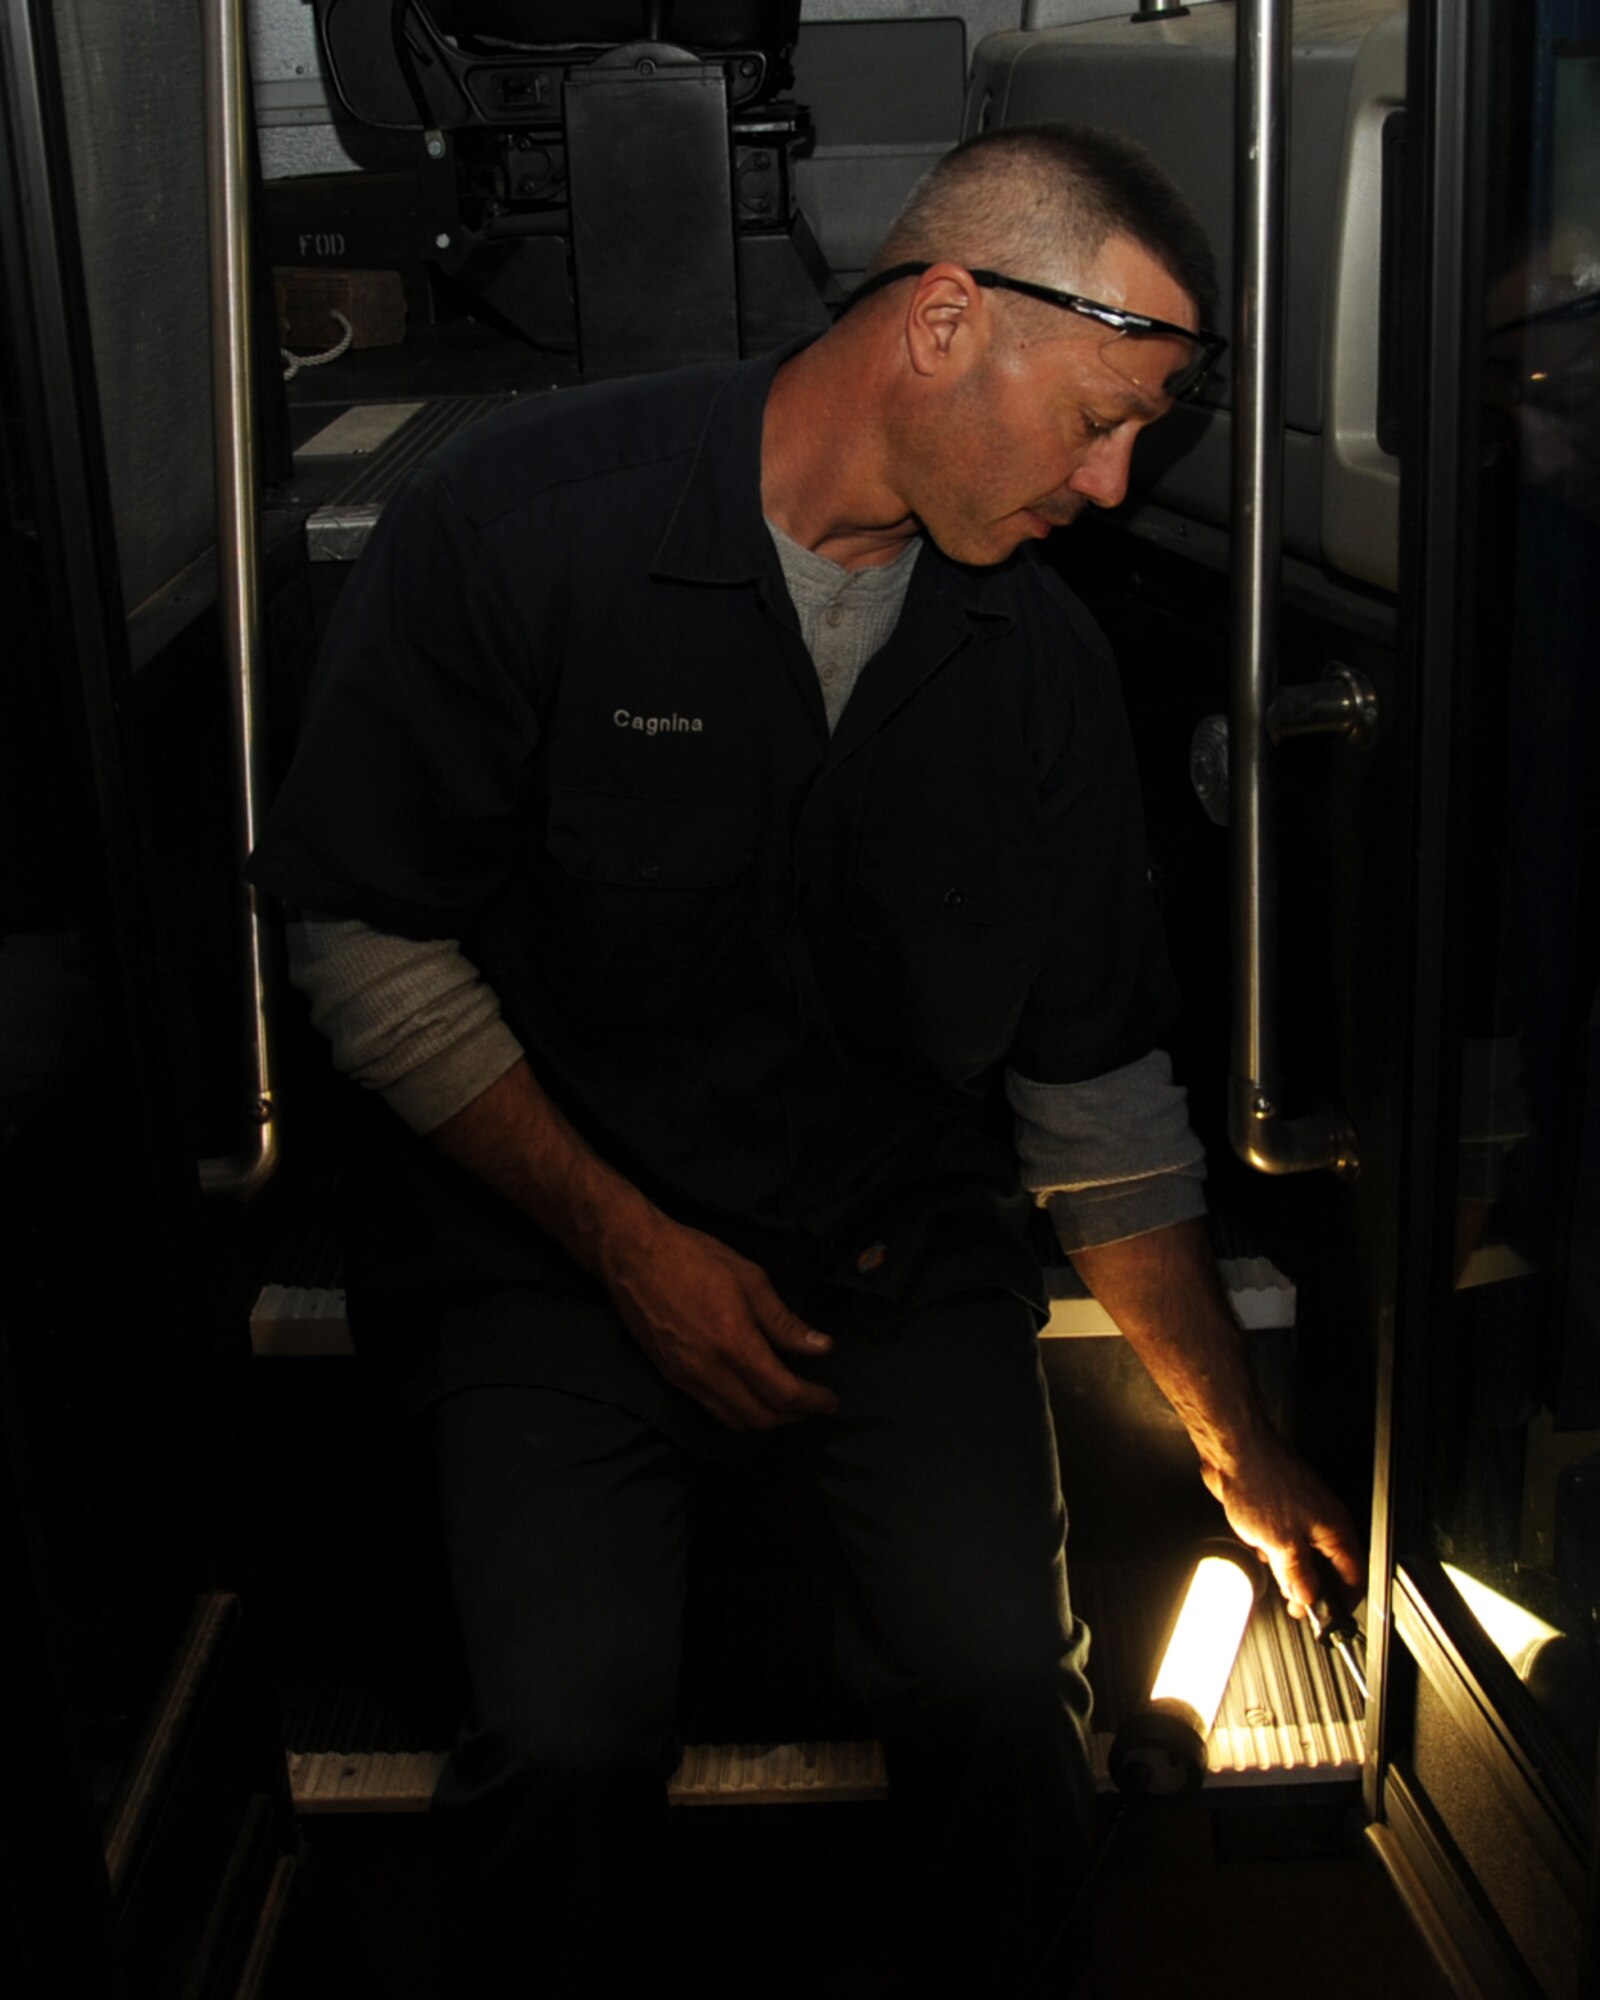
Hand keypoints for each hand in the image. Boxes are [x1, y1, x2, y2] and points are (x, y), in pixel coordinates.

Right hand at [601, 1209, 839, 1431]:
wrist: (631, 1255)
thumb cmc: (693, 1257)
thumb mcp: (749, 1279)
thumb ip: (785, 1322)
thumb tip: (822, 1349)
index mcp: (734, 1344)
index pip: (783, 1393)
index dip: (814, 1402)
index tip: (832, 1400)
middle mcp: (709, 1371)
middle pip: (761, 1418)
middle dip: (794, 1417)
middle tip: (813, 1402)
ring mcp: (686, 1379)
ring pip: (735, 1421)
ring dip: (767, 1420)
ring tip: (787, 1403)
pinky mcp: (671, 1378)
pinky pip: (712, 1410)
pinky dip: (740, 1413)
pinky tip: (752, 1394)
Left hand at [1199, 1435, 1364, 1617]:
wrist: (1234, 1449)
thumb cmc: (1260, 1483)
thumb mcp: (1280, 1544)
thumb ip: (1297, 1576)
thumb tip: (1307, 1598)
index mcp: (1335, 1530)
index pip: (1354, 1576)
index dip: (1341, 1602)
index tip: (1326, 1618)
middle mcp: (1324, 1520)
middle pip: (1329, 1567)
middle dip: (1312, 1588)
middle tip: (1295, 1603)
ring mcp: (1302, 1512)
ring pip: (1305, 1553)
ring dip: (1290, 1568)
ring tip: (1276, 1575)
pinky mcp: (1281, 1506)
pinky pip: (1285, 1538)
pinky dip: (1274, 1549)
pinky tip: (1260, 1549)